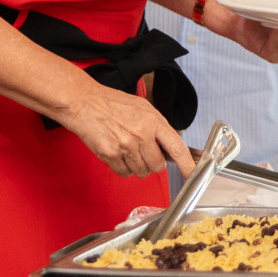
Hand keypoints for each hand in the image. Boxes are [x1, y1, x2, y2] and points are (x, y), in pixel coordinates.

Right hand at [54, 81, 195, 178]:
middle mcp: (141, 134)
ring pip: (141, 172)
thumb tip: (171, 147)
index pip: (177, 148)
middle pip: (157, 166)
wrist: (84, 102)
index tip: (192, 174)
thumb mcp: (143, 108)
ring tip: (126, 148)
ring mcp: (125, 146)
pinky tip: (116, 152)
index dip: (187, 165)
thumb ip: (158, 127)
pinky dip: (122, 167)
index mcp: (153, 121)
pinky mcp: (110, 154)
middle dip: (152, 162)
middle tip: (142, 150)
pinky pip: (124, 173)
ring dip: (136, 165)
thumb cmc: (113, 104)